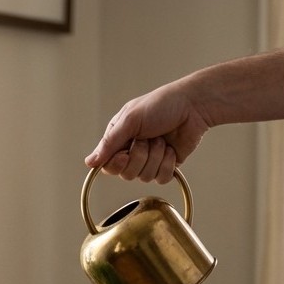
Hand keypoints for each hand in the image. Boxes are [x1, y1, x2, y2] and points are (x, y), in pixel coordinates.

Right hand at [84, 80, 212, 182]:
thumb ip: (109, 143)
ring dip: (156, 157)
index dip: (116, 164)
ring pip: (145, 177)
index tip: (124, 154)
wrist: (193, 106)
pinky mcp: (166, 166)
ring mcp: (149, 159)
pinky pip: (161, 178)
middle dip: (140, 156)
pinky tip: (172, 149)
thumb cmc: (162, 105)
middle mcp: (132, 151)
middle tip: (149, 138)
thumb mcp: (130, 119)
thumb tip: (89, 163)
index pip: (108, 165)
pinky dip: (168, 163)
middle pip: (126, 174)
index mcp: (119, 138)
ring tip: (162, 139)